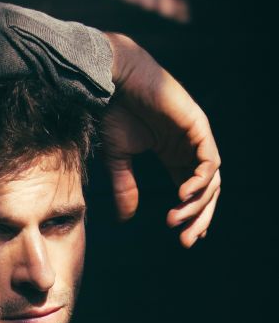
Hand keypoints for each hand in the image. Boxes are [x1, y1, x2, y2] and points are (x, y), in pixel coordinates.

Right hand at [102, 32, 220, 246]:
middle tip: (186, 241)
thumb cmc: (113, 113)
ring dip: (196, 205)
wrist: (111, 81)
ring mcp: (195, 134)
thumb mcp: (119, 160)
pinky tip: (184, 195)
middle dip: (199, 218)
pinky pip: (209, 159)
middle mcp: (188, 145)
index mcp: (173, 152)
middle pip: (206, 189)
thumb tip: (126, 220)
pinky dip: (200, 180)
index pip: (192, 189)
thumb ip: (126, 188)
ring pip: (211, 179)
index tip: (185, 239)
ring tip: (176, 220)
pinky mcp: (197, 124)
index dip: (193, 215)